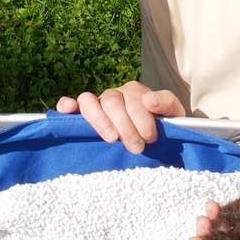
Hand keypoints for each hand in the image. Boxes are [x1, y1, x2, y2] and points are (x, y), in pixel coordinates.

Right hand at [56, 80, 185, 153]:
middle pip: (112, 102)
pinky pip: (71, 104)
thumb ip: (166, 103)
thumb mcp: (173, 115)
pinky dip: (67, 105)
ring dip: (99, 120)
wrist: (153, 139)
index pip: (134, 99)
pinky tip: (67, 110)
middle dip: (125, 126)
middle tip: (136, 147)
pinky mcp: (83, 115)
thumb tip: (149, 100)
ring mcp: (98, 104)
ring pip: (89, 101)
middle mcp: (115, 95)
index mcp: (135, 92)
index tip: (150, 138)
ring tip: (112, 138)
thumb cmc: (161, 128)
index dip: (142, 119)